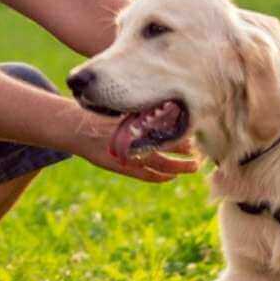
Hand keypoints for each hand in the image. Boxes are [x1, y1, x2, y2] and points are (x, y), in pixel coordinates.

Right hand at [75, 114, 198, 182]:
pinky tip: (171, 176)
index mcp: (135, 124)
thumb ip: (140, 110)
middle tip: (203, 149)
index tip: (197, 128)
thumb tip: (166, 103)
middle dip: (187, 149)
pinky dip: (161, 177)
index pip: (166, 128)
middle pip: (168, 146)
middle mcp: (134, 140)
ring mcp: (129, 156)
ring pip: (161, 164)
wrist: (76, 129)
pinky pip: (146, 176)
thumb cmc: (100, 114)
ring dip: (180, 166)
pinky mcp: (122, 167)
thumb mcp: (120, 107)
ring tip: (194, 165)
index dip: (183, 131)